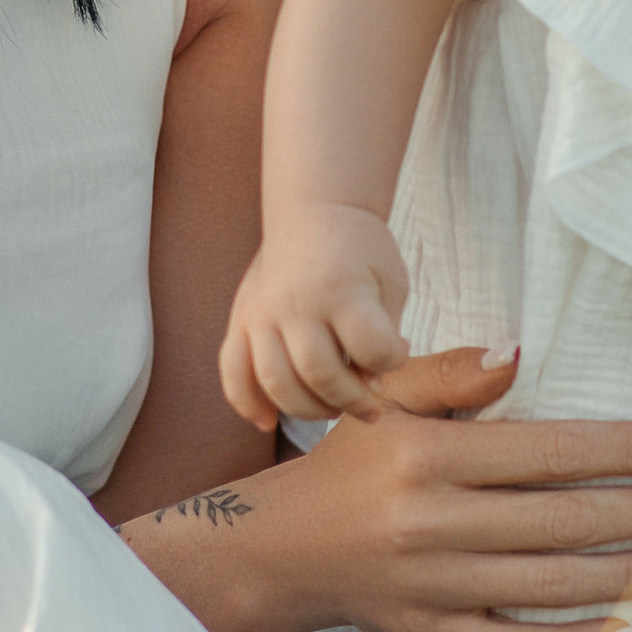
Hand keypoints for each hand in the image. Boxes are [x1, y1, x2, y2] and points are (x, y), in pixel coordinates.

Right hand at [161, 344, 631, 631]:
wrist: (277, 550)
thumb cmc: (349, 463)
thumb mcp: (386, 400)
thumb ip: (451, 375)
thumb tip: (519, 355)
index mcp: (430, 456)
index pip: (552, 451)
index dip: (628, 447)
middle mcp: (436, 523)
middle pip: (567, 519)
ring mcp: (436, 587)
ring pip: (554, 583)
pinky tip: (631, 629)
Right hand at [221, 205, 411, 428]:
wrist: (315, 210)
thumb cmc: (361, 249)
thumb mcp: (389, 281)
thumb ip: (383, 334)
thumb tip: (368, 386)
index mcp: (340, 288)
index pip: (370, 348)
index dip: (393, 361)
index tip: (399, 352)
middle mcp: (295, 301)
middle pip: (319, 373)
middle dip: (352, 401)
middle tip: (370, 404)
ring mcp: (261, 311)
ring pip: (274, 381)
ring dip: (308, 409)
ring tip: (332, 408)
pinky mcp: (241, 318)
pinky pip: (232, 371)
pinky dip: (246, 402)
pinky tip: (268, 421)